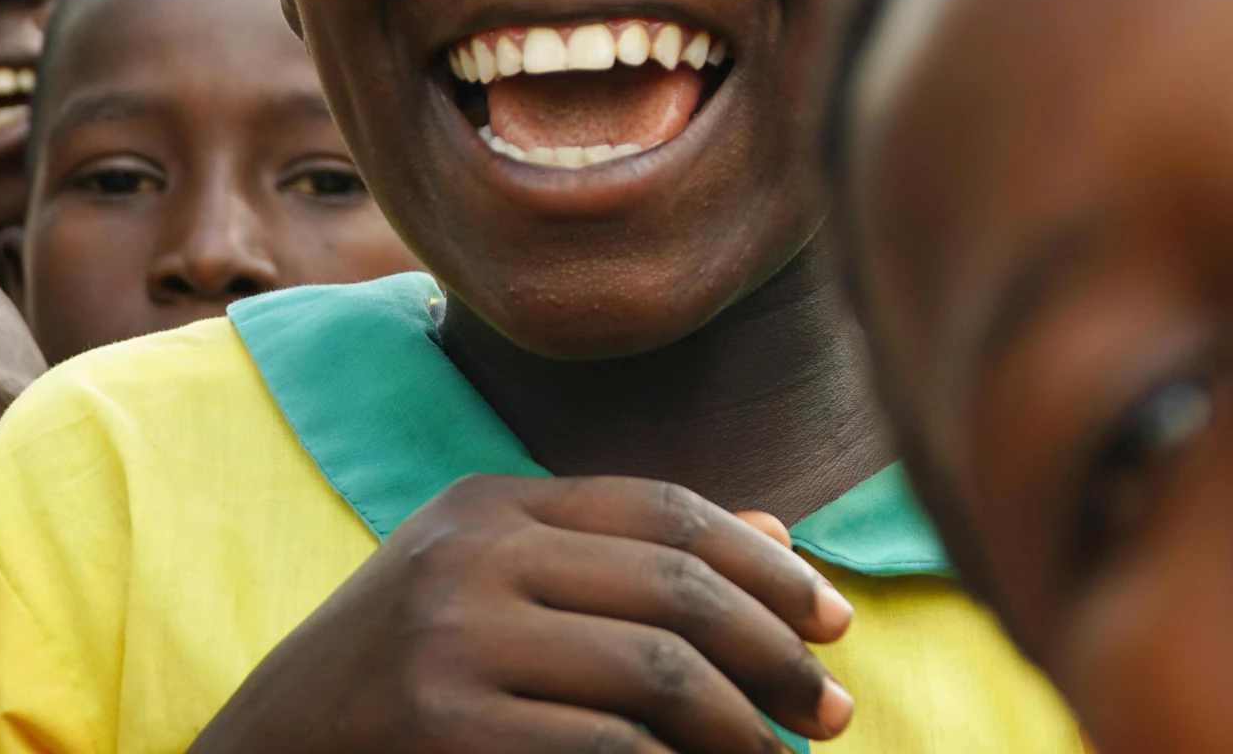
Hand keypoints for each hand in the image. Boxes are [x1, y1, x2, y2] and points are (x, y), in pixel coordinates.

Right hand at [188, 474, 855, 753]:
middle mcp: (471, 553)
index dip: (766, 567)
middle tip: (834, 712)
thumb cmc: (398, 680)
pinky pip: (608, 750)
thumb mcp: (494, 591)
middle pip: (678, 590)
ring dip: (743, 731)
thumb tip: (778, 531)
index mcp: (490, 504)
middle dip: (777, 655)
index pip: (668, 509)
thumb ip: (624, 559)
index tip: (834, 621)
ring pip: (658, 675)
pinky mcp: (445, 726)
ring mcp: (452, 641)